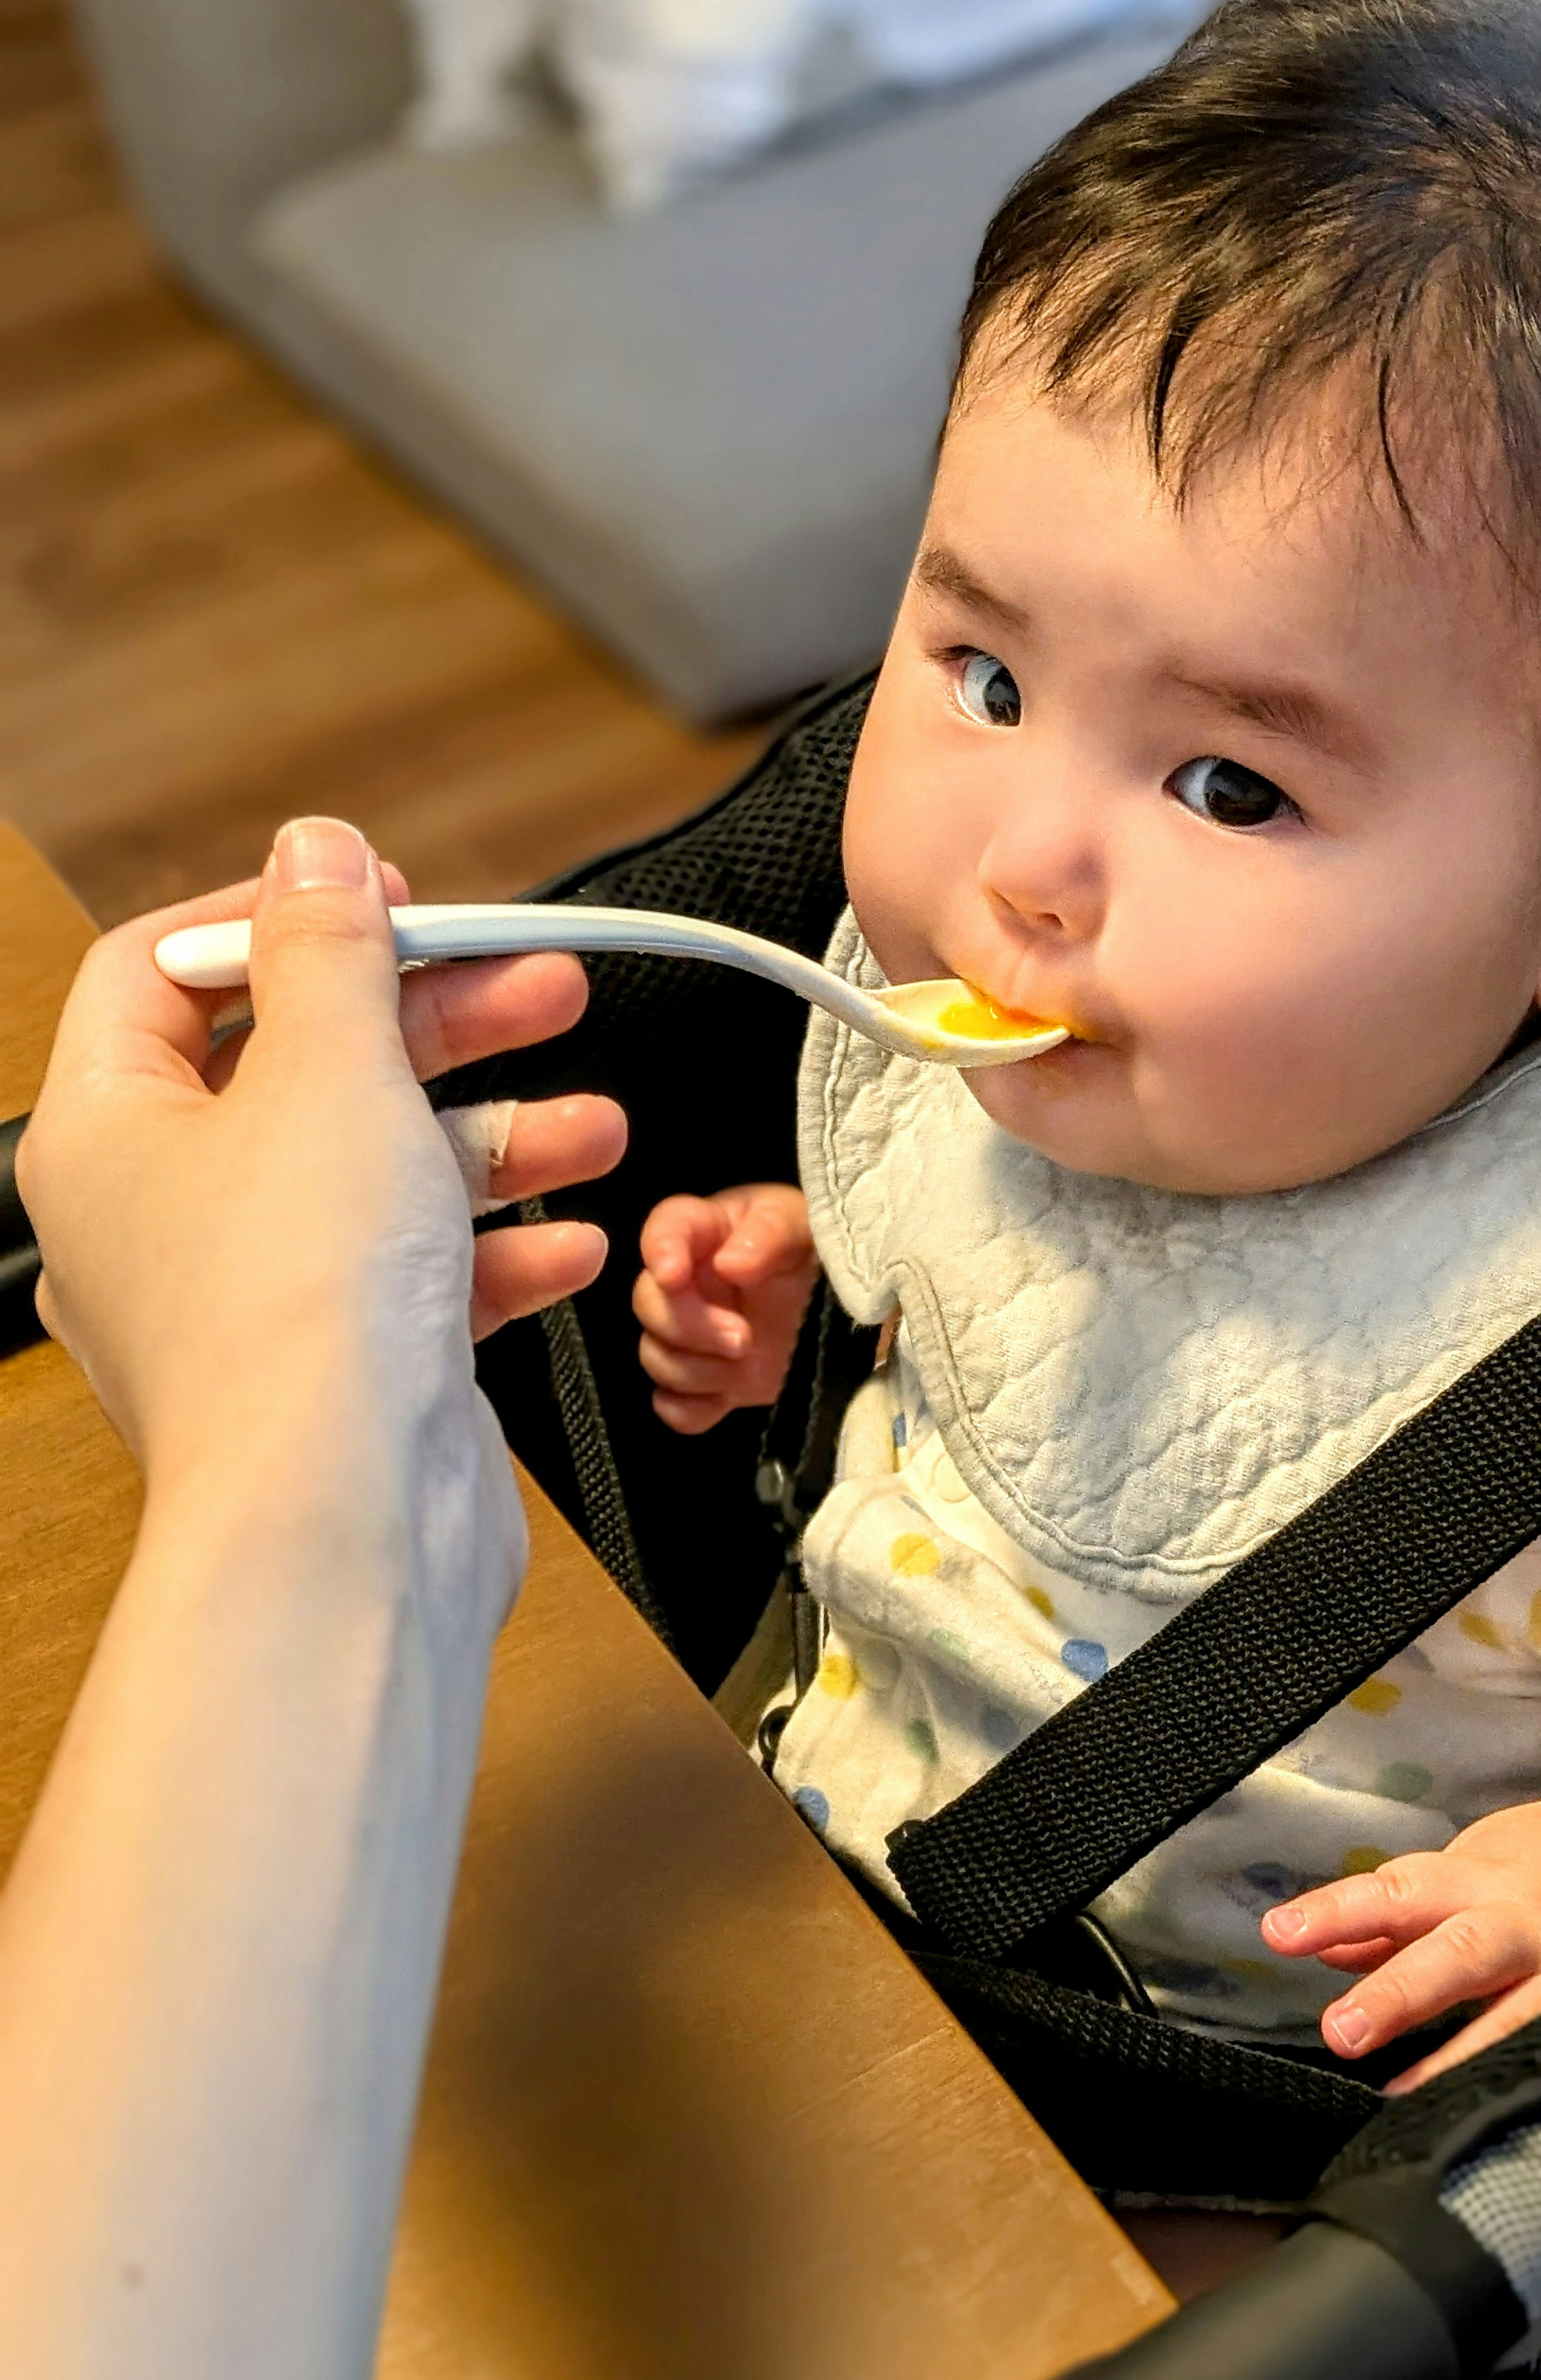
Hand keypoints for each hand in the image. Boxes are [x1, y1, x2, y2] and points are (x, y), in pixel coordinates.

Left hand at [19, 816, 625, 1515]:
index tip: (383, 898)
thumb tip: (312, 851)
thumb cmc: (301, 1311)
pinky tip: (570, 1237)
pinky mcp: (335, 1370)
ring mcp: (249, 1300)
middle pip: (299, 1065)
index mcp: (107, 1133)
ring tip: (594, 1122)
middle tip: (541, 983)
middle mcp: (160, 1216)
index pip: (163, 974)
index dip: (273, 918)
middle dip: (436, 1022)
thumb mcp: (330, 1069)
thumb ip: (330, 945)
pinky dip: (493, 1250)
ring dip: (496, 1136)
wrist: (343, 1528)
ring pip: (374, 1174)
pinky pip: (414, 1277)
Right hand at [633, 1184, 817, 1433]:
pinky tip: (726, 1397)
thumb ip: (769, 1232)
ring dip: (700, 1370)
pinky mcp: (705, 1383)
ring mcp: (692, 1338)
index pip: (665, 1228)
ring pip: (655, 1357)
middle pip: (649, 1304)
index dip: (659, 1251)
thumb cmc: (814, 1251)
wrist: (836, 1307)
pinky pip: (670, 1404)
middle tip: (744, 1339)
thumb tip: (730, 1264)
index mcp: (709, 1232)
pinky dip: (691, 1409)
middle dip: (693, 1327)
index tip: (674, 1275)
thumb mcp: (802, 1225)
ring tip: (752, 1365)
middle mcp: (688, 1284)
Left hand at [1260, 1797, 1540, 2091]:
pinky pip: (1534, 2044)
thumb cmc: (1510, 1878)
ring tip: (1394, 2092)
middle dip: (1397, 1994)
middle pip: (1455, 1952)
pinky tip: (1444, 2109)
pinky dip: (1486, 2075)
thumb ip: (1388, 1921)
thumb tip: (1322, 1950)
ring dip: (1450, 2055)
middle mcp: (1512, 1922)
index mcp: (1466, 1880)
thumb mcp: (1448, 1880)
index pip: (1393, 1892)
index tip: (1279, 1934)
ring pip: (1508, 2009)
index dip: (1335, 1913)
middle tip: (1339, 2032)